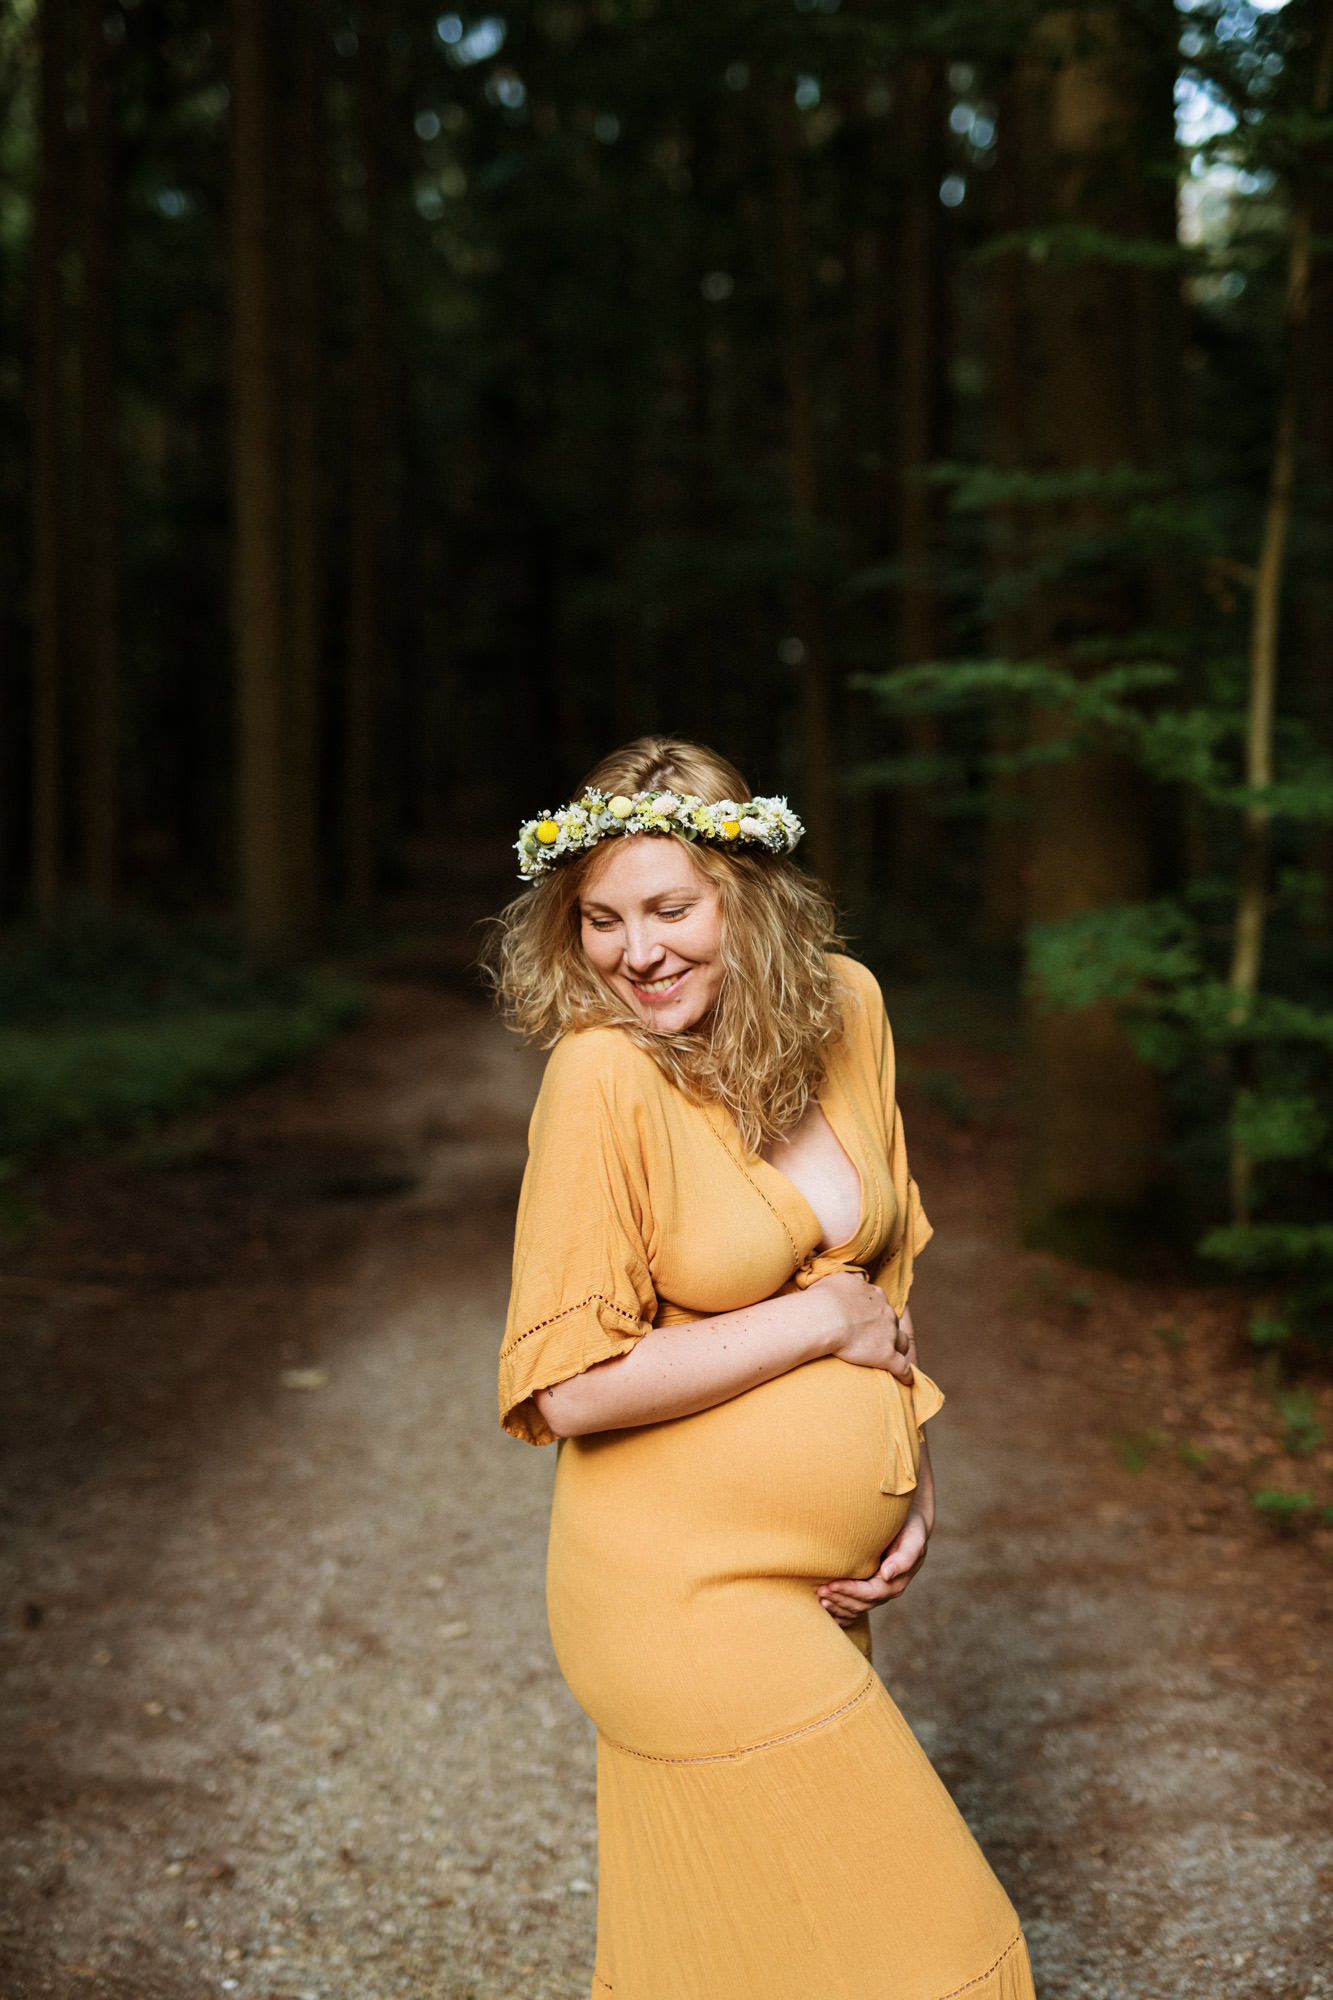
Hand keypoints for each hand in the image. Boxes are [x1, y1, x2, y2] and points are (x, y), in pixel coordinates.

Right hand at [813, 1272, 912, 1382]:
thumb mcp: (839, 1279)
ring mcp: (889, 1334)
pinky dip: (905, 1374)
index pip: (881, 1303)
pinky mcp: (886, 1355)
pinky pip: (902, 1367)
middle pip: (893, 1322)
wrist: (826, 1316)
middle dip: (888, 1328)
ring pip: (902, 1343)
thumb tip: (856, 1277)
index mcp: (875, 1296)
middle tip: (877, 1336)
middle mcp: (887, 1313)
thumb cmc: (826, 1297)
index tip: (868, 1317)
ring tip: (895, 1356)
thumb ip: (850, 1279)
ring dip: (899, 1348)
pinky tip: (905, 1380)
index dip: (876, 1311)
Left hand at [816, 1507, 930, 1625]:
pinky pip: (854, 1608)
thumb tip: (887, 1574)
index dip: (850, 1591)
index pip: (870, 1594)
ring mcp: (877, 1592)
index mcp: (895, 1583)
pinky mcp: (869, 1589)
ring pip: (856, 1608)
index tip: (831, 1584)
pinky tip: (827, 1609)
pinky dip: (841, 1612)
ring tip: (820, 1599)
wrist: (909, 1522)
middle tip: (820, 1591)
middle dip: (840, 1598)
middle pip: (861, 1604)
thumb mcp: (913, 1541)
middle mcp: (886, 1591)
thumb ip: (904, 1558)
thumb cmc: (910, 1528)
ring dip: (838, 1606)